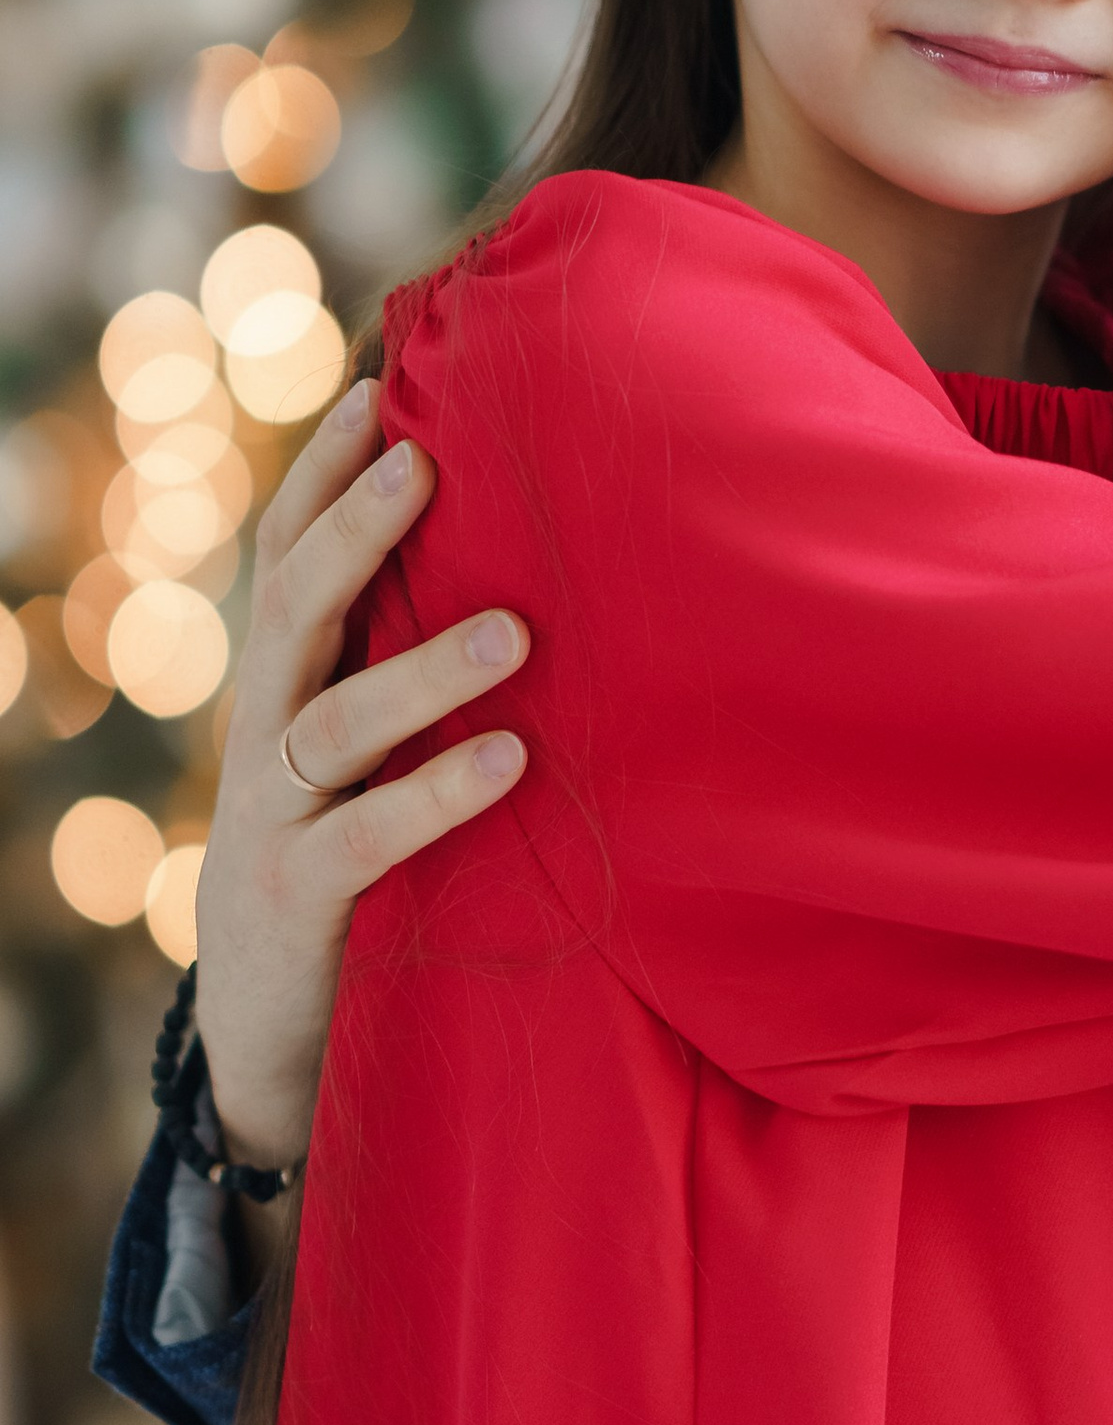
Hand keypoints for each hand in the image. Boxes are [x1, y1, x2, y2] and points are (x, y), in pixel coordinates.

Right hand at [195, 378, 530, 1169]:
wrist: (266, 1037)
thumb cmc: (351, 872)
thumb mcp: (368, 762)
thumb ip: (412, 677)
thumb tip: (538, 578)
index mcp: (283, 685)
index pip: (286, 557)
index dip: (323, 474)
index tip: (380, 386)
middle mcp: (263, 735)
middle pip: (290, 609)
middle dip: (352, 530)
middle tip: (426, 461)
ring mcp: (271, 817)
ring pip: (332, 721)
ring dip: (421, 670)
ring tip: (516, 631)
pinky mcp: (299, 900)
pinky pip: (367, 838)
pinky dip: (437, 798)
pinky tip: (510, 763)